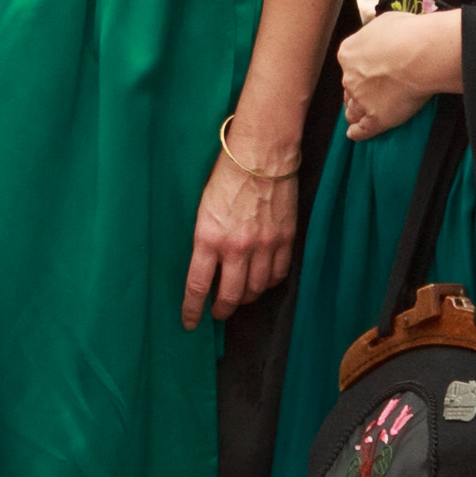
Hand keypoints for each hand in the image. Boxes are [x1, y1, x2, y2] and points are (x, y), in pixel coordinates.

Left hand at [180, 143, 300, 324]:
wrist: (261, 154)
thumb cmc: (226, 175)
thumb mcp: (202, 209)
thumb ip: (205, 240)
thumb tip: (206, 266)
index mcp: (209, 238)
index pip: (197, 286)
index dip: (192, 310)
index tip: (190, 322)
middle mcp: (237, 248)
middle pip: (230, 296)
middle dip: (221, 310)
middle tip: (217, 313)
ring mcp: (265, 246)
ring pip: (256, 289)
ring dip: (245, 297)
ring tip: (239, 296)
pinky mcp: (285, 239)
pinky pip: (279, 274)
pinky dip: (269, 283)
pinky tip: (262, 280)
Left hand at [334, 9, 457, 143]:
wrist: (423, 54)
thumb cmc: (409, 34)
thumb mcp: (386, 22)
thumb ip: (377, 34)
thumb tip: (381, 37)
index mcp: (349, 53)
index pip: (349, 64)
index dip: (358, 69)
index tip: (368, 71)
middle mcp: (350, 77)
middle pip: (349, 87)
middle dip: (357, 90)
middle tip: (370, 92)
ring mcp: (362, 99)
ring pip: (352, 110)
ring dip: (355, 112)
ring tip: (359, 116)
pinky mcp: (376, 118)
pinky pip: (362, 129)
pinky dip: (358, 133)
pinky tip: (355, 135)